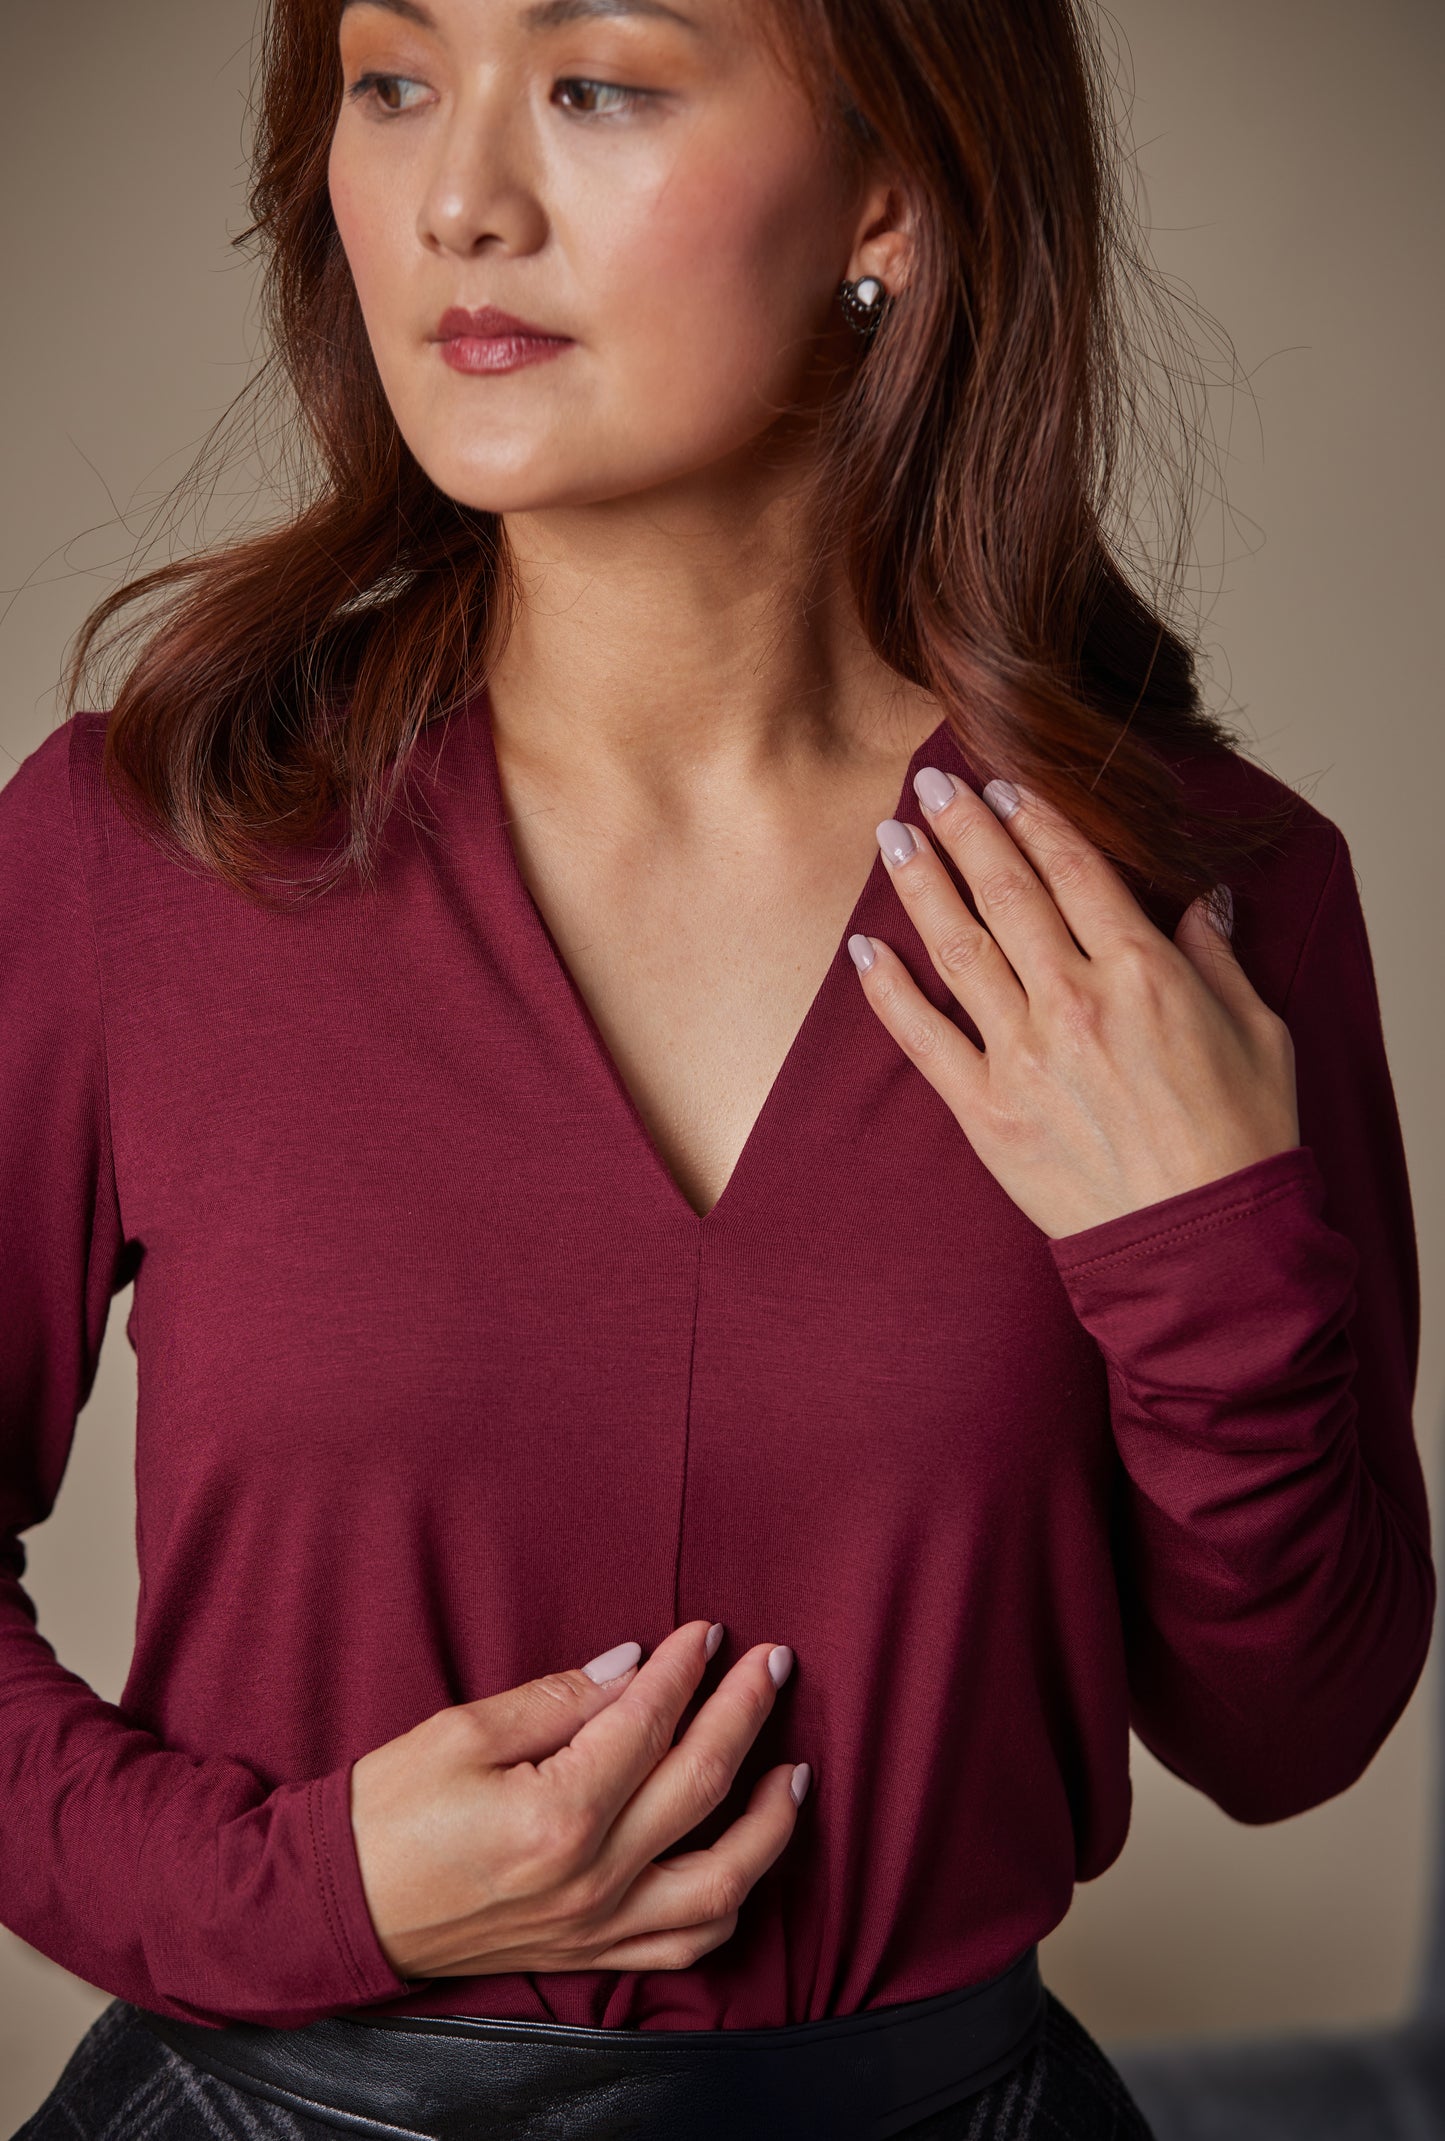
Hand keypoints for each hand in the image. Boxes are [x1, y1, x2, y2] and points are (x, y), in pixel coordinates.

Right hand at [349, 1621, 807, 1979]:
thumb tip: (633, 1664)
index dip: (686, 1668)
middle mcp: (592, 1878)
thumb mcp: (461, 1731)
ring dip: (771, 1823)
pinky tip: (747, 1861)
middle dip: (748, 1711)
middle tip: (774, 1663)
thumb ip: (557, 1698)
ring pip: (723, 1881)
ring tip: (795, 1771)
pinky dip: (732, 1901)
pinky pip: (687, 1943)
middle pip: (703, 1783)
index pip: (650, 1723)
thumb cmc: (387, 1813)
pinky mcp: (590, 1956)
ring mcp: (597, 1926)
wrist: (340, 1910)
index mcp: (558, 1813)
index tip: (709, 1631)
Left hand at [848, 768, 1299, 1239]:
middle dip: (964, 828)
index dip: (1034, 817)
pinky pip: (922, 1036)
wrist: (1201, 1244)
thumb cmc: (1242, 1139)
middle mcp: (1074, 1001)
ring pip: (957, 947)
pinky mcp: (984, 1110)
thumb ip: (1217, 956)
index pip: (1075, 869)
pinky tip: (865, 948)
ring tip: (893, 837)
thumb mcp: (1258, 1031)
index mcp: (1142, 972)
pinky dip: (887, 989)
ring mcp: (1022, 1055)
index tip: (1005, 784)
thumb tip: (1202, 899)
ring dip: (921, 884)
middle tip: (931, 783)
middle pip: (1005, 891)